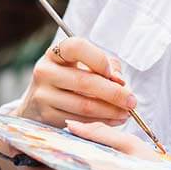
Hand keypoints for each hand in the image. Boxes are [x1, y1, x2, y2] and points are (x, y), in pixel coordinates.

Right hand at [0, 38, 137, 169]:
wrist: (38, 102)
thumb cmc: (70, 78)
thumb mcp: (85, 65)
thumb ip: (107, 67)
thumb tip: (120, 82)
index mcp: (56, 53)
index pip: (77, 47)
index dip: (99, 60)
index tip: (114, 75)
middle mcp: (45, 71)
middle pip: (85, 82)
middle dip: (114, 94)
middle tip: (132, 101)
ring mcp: (42, 95)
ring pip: (84, 105)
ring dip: (110, 111)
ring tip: (126, 113)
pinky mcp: (45, 117)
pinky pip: (78, 121)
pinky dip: (99, 122)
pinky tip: (113, 120)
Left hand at [11, 120, 164, 169]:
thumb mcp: (130, 148)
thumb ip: (99, 134)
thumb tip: (71, 125)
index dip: (23, 155)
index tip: (16, 135)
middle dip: (34, 153)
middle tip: (33, 129)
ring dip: (51, 157)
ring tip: (54, 132)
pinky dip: (68, 163)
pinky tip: (77, 146)